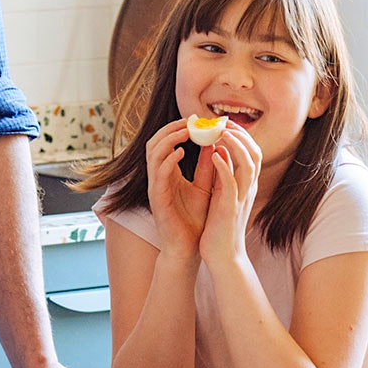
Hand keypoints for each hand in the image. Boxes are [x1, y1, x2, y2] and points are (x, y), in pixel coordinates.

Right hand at [144, 120, 214, 256]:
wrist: (190, 247)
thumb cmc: (196, 220)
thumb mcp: (205, 187)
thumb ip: (208, 167)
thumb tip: (215, 143)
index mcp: (168, 173)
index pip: (165, 143)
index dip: (177, 129)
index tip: (196, 120)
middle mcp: (158, 177)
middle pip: (154, 143)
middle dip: (170, 128)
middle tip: (190, 120)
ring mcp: (155, 186)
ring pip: (152, 153)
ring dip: (167, 138)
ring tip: (186, 131)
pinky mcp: (157, 197)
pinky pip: (157, 172)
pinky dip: (167, 159)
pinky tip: (181, 151)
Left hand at [198, 123, 260, 266]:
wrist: (222, 255)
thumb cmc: (220, 225)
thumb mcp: (223, 195)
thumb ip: (224, 175)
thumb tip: (220, 151)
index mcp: (246, 185)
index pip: (252, 153)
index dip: (241, 136)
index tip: (225, 123)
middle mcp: (247, 189)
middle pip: (254, 153)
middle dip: (241, 134)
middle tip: (223, 121)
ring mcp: (241, 197)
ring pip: (247, 164)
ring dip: (234, 144)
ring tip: (219, 131)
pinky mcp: (230, 207)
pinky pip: (231, 182)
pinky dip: (224, 166)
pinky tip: (214, 154)